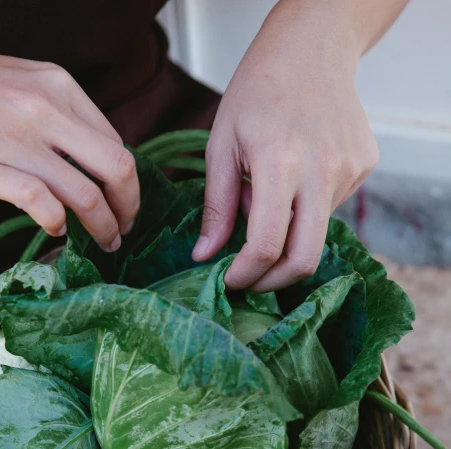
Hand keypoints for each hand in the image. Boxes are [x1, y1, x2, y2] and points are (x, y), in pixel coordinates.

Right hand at [0, 44, 139, 250]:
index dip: (127, 183)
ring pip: (86, 196)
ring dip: (103, 227)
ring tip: (103, 241)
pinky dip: (58, 224)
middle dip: (128, 208)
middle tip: (124, 229)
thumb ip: (62, 118)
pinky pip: (42, 204)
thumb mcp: (26, 85)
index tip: (124, 203)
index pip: (116, 144)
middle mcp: (45, 110)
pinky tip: (56, 229)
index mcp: (60, 87)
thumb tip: (94, 163)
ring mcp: (17, 140)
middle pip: (117, 169)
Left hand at [192, 1, 378, 290]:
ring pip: (316, 233)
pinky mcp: (363, 167)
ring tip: (268, 197)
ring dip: (288, 234)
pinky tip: (295, 176)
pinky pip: (331, 209)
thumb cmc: (258, 90)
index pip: (267, 245)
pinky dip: (306, 208)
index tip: (230, 281)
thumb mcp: (221, 144)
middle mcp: (322, 171)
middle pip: (304, 259)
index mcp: (279, 163)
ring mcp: (349, 170)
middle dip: (274, 281)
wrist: (313, 47)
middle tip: (251, 280)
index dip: (246, 274)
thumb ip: (216, 206)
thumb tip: (204, 255)